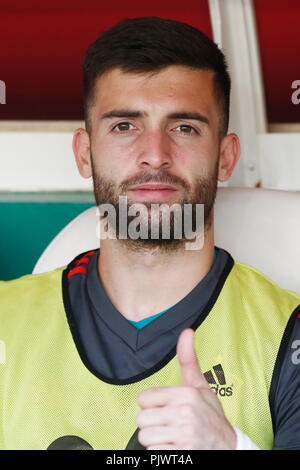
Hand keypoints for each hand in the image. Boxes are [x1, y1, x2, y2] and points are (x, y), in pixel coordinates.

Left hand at [136, 328, 236, 449]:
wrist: (229, 447)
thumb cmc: (211, 416)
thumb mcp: (201, 386)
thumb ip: (189, 359)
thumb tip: (187, 331)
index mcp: (187, 394)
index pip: (143, 399)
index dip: (151, 405)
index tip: (164, 408)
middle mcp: (185, 413)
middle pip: (141, 420)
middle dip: (152, 424)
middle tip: (168, 424)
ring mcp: (185, 435)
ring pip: (146, 437)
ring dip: (156, 440)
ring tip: (172, 436)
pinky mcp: (183, 454)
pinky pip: (154, 453)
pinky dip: (161, 452)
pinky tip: (175, 447)